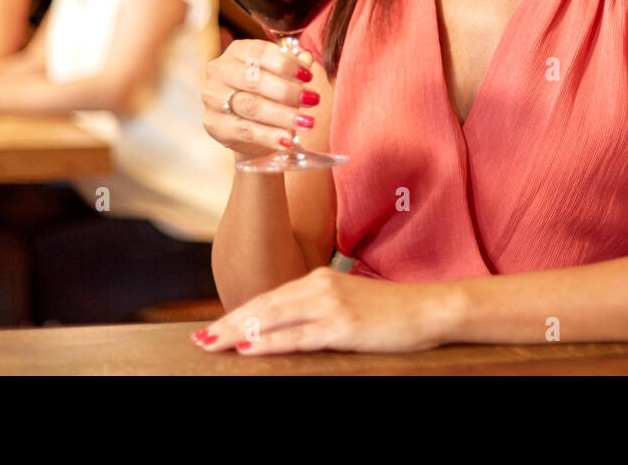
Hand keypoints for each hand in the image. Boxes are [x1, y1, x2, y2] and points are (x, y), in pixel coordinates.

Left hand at [191, 267, 456, 354]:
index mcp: (318, 278)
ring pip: (273, 319)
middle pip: (263, 306)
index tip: (214, 328)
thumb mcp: (347, 303)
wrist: (428, 309)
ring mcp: (330, 305)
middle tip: (200, 339)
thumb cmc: (389, 310)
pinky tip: (247, 348)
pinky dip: (268, 342)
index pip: (269, 298)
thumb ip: (315, 310)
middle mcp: (320, 285)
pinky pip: (296, 336)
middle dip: (228, 323)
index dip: (239, 313)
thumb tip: (283, 328)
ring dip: (238, 333)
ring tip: (212, 344)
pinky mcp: (342, 326)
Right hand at [200, 39, 318, 161]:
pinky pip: (244, 130)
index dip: (287, 64)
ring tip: (305, 122)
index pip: (260, 52)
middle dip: (287, 91)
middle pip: (254, 79)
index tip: (308, 77)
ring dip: (282, 115)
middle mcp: (220, 70)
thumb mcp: (280, 77)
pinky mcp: (214, 124)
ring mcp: (213, 97)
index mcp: (237, 52)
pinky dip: (269, 136)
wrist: (249, 129)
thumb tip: (306, 58)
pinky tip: (287, 140)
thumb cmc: (266, 94)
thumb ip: (293, 67)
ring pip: (250, 105)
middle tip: (312, 100)